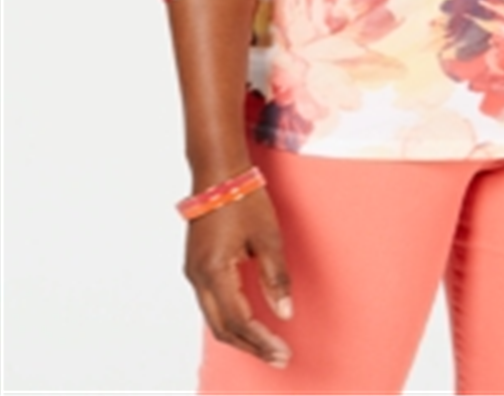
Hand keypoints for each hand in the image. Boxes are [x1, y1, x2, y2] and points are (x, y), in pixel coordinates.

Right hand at [183, 186, 293, 367]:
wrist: (218, 172)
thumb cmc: (244, 199)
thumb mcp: (268, 237)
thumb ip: (276, 278)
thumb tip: (284, 314)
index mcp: (214, 272)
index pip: (238, 321)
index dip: (261, 341)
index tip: (282, 353)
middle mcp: (197, 277)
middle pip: (222, 328)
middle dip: (251, 346)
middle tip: (278, 357)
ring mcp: (193, 272)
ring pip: (214, 318)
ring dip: (240, 335)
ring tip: (267, 346)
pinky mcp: (196, 265)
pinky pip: (211, 303)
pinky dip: (230, 318)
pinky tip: (248, 322)